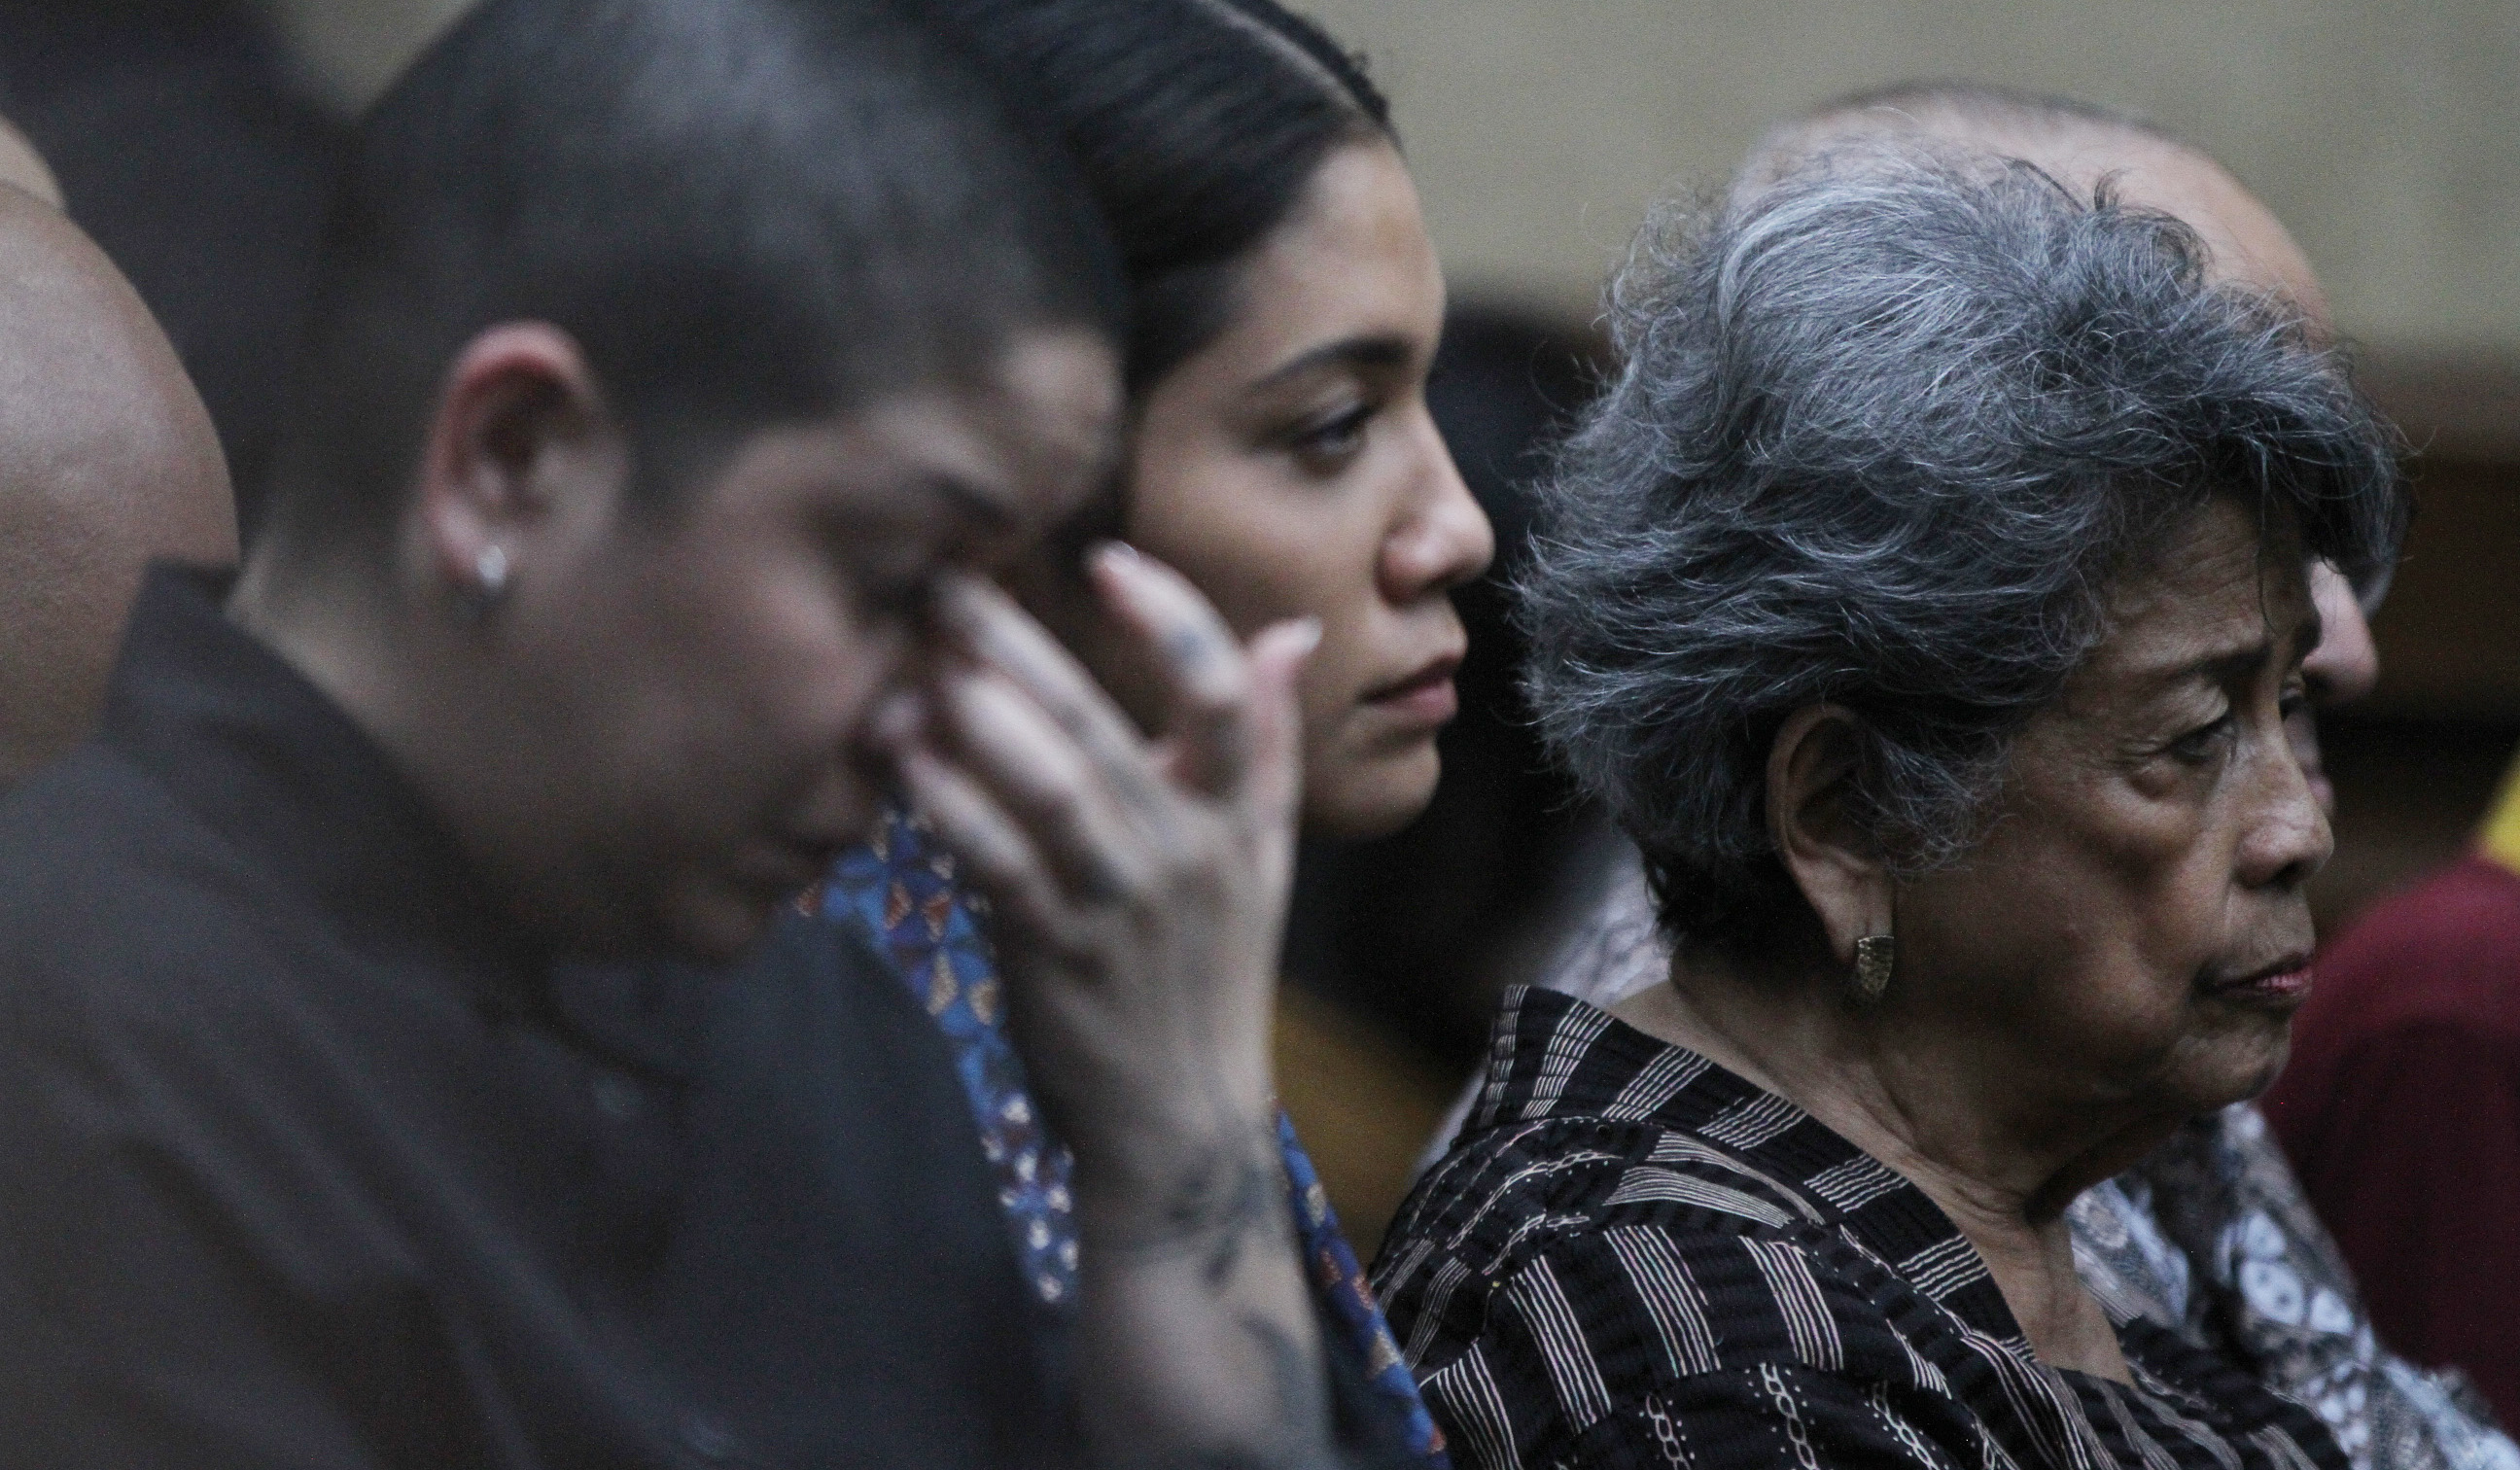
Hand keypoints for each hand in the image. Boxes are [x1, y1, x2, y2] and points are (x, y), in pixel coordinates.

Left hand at [885, 545, 1318, 1228]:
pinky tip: (900, 757)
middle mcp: (1189, 850)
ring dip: (973, 715)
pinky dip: (947, 801)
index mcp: (1241, 814)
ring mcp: (1123, 902)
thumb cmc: (1208, 968)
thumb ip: (1268, 741)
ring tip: (910, 663)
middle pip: (1101, 722)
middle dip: (1015, 643)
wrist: (1180, 1116)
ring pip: (1049, 784)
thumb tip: (1290, 633)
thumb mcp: (1262, 856)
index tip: (1106, 559)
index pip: (1223, 692)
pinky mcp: (1057, 951)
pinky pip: (997, 860)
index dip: (1170, 616)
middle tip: (947, 582)